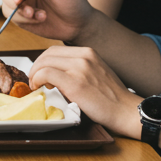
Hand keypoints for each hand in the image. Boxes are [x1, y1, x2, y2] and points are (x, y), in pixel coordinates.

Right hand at [0, 0, 94, 42]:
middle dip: (9, 0)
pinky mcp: (24, 20)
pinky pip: (16, 19)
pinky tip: (41, 19)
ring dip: (19, 13)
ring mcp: (24, 6)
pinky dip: (25, 20)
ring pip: (7, 7)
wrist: (79, 24)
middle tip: (19, 7)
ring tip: (39, 16)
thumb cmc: (73, 2)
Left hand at [27, 46, 142, 137]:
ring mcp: (79, 68)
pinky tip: (40, 87)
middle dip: (36, 66)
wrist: (126, 110)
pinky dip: (37, 79)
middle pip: (48, 54)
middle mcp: (83, 56)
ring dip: (35, 73)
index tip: (40, 73)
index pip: (56, 50)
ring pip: (44, 62)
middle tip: (35, 80)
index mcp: (88, 53)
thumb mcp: (96, 73)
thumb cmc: (112, 98)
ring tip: (37, 85)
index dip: (43, 61)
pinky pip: (46, 73)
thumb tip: (56, 72)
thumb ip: (79, 68)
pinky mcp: (75, 83)